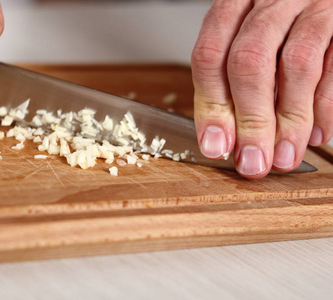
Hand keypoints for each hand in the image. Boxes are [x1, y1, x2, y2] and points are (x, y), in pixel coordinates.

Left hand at [191, 0, 332, 178]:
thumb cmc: (273, 24)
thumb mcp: (242, 40)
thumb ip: (229, 82)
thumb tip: (221, 139)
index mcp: (232, 6)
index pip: (210, 57)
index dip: (211, 107)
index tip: (216, 146)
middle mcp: (269, 2)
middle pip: (249, 62)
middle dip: (250, 121)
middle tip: (253, 161)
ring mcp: (310, 7)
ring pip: (295, 65)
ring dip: (289, 120)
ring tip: (285, 156)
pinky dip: (325, 105)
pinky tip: (316, 133)